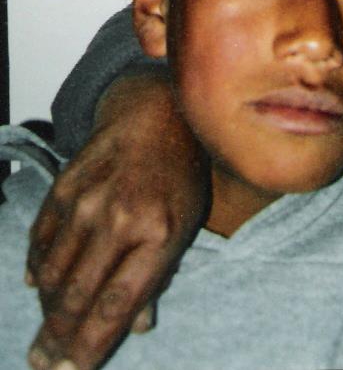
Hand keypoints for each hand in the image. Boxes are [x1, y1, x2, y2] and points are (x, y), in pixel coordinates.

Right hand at [26, 71, 208, 369]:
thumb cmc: (180, 174)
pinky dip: (38, 268)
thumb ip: (161, 275)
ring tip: (44, 334)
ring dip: (46, 311)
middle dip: (58, 339)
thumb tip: (138, 327)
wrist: (156, 114)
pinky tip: (40, 285)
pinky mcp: (65, 187)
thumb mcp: (187, 223)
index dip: (91, 347)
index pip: (116, 306)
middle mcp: (121, 219)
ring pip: (53, 275)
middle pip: (77, 297)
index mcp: (160, 233)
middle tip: (44, 362)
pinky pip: (41, 241)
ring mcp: (89, 201)